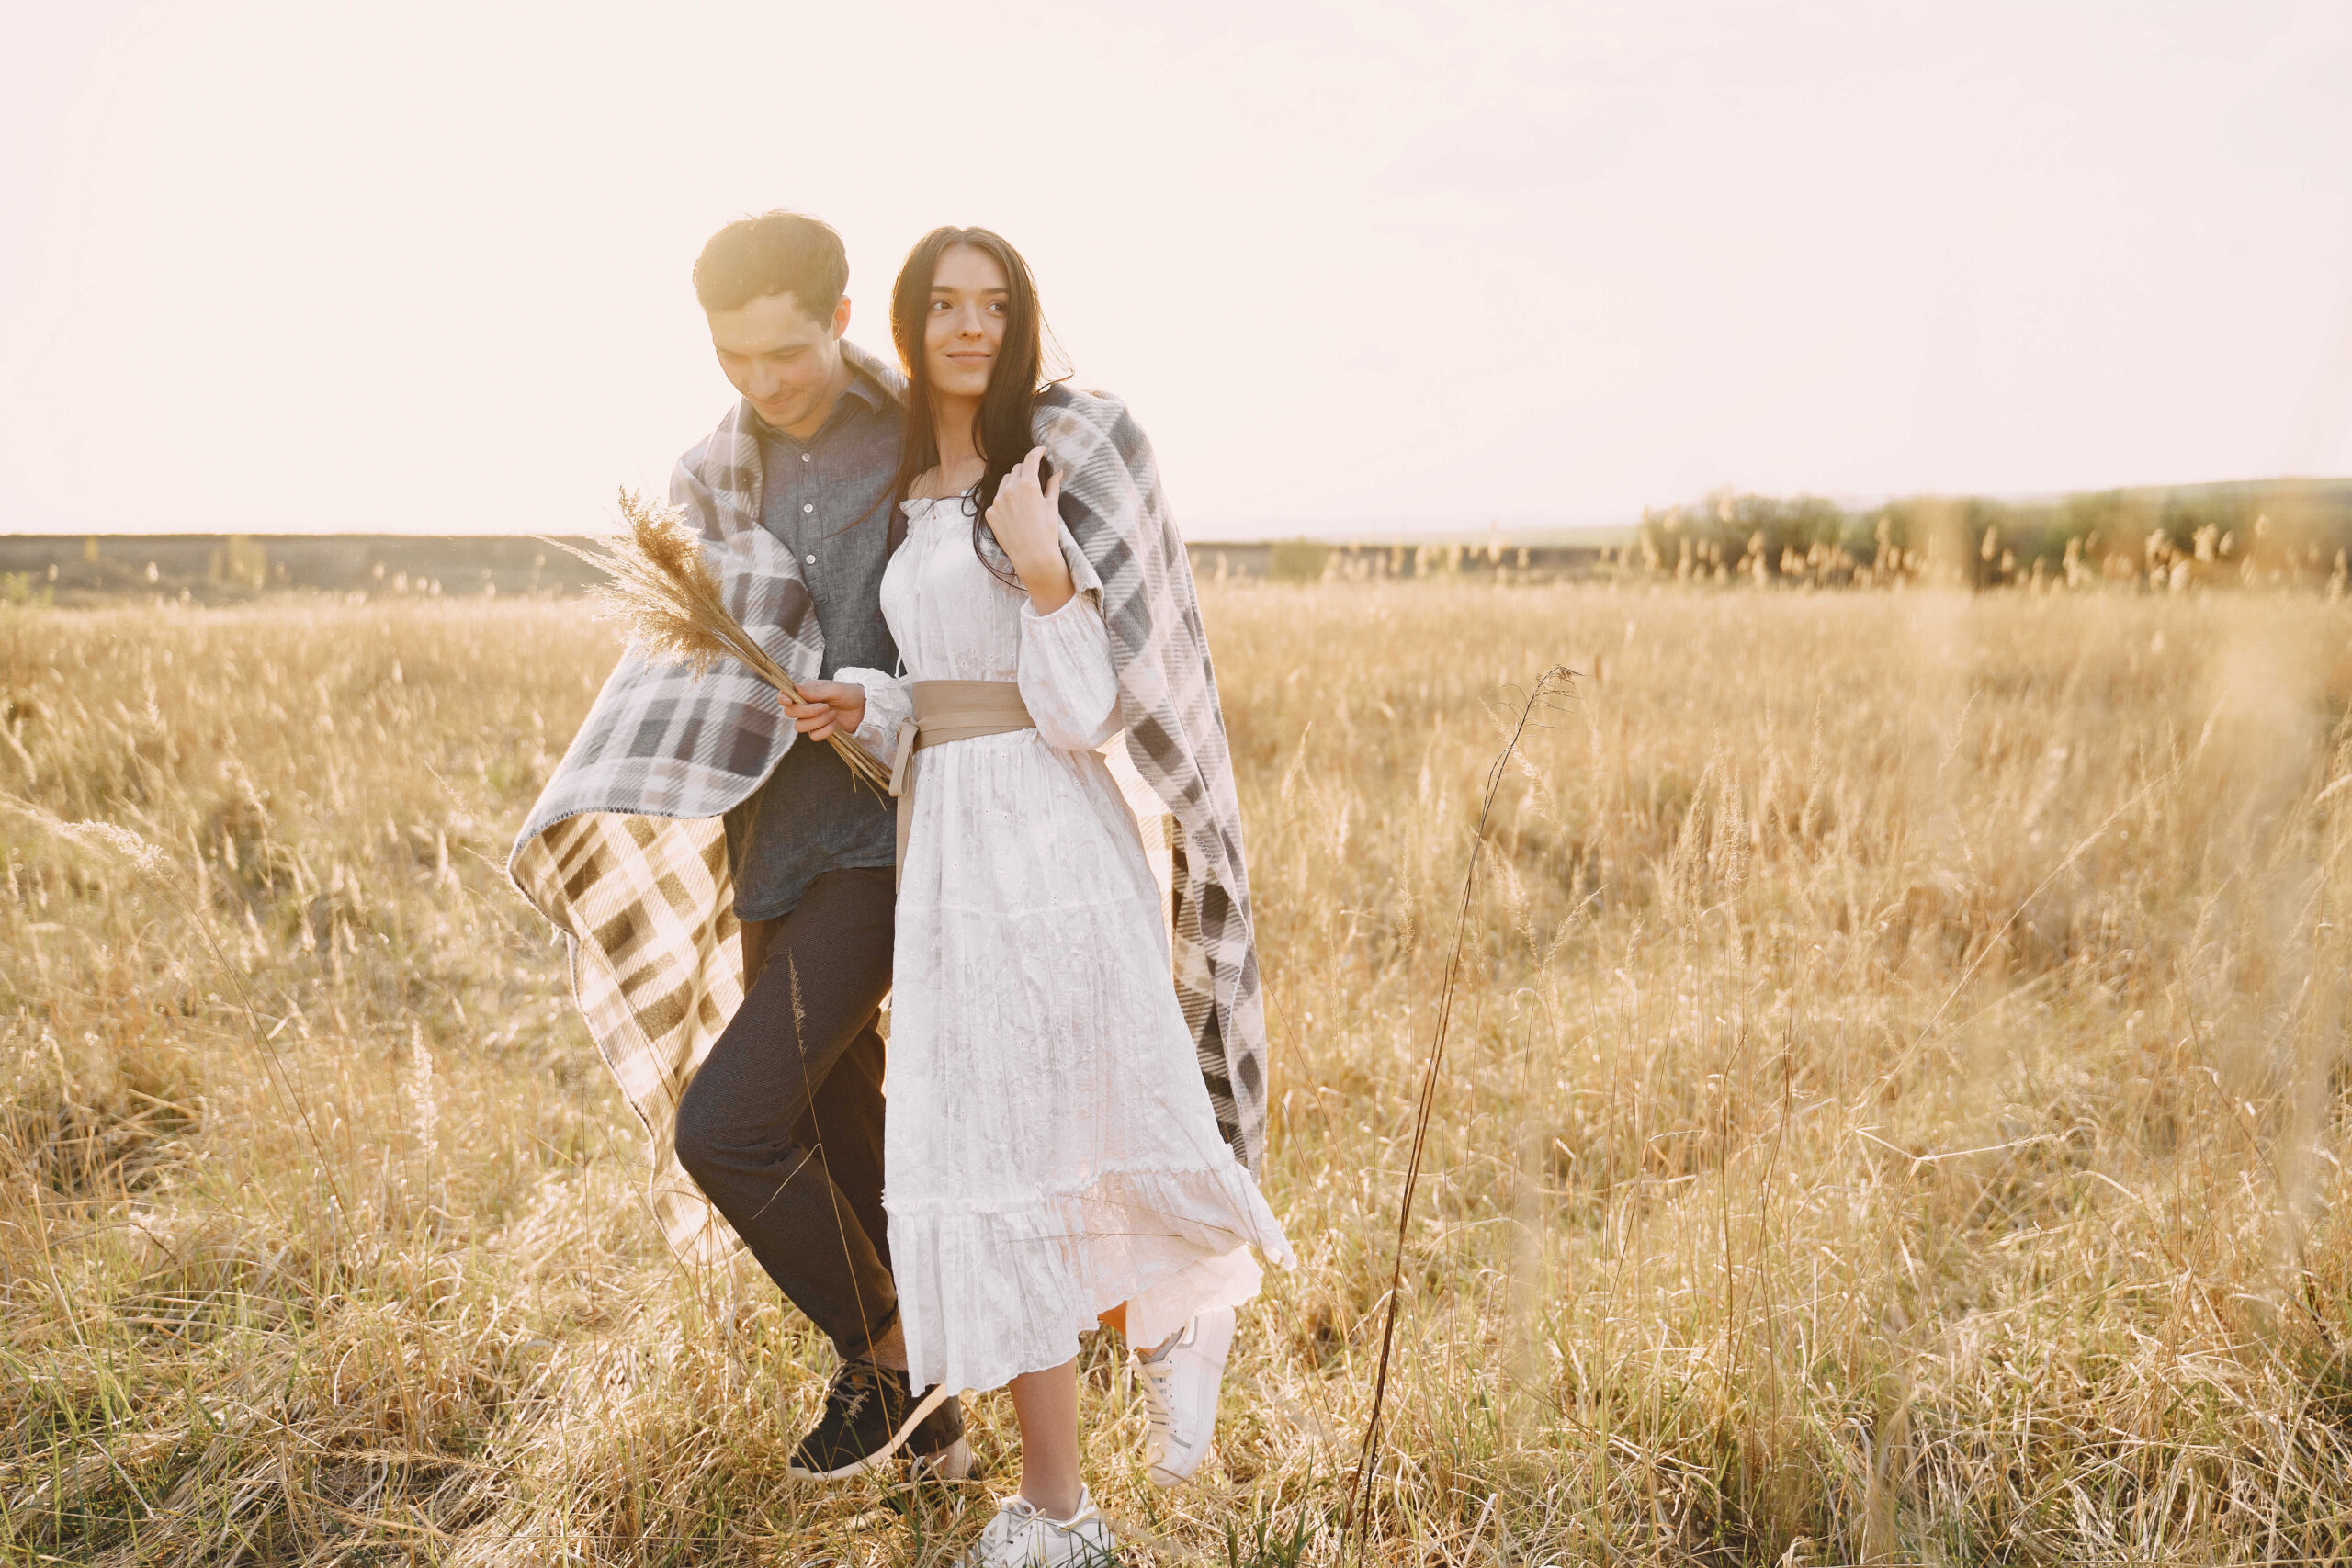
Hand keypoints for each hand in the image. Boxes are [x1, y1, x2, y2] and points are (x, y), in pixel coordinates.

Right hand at [783, 679, 865, 743]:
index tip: (789, 701)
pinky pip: (813, 736)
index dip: (783, 699)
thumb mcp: (835, 689)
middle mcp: (805, 705)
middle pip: (790, 713)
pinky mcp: (818, 731)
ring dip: (818, 721)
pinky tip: (834, 724)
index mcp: (806, 691)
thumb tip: (797, 689)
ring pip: (800, 726)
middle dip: (807, 711)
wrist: (863, 709)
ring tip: (833, 714)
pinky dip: (825, 731)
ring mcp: (811, 719)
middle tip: (826, 706)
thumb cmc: (849, 694)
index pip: (784, 696)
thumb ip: (816, 691)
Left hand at [986, 446, 1074, 611]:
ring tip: (1024, 498)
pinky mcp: (990, 513)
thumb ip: (1053, 485)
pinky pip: (997, 500)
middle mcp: (1009, 490)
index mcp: (1028, 485)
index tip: (1041, 450)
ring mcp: (997, 501)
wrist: (1033, 557)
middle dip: (1026, 470)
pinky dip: (1006, 501)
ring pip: (1005, 482)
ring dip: (1014, 484)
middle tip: (1034, 478)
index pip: (1030, 459)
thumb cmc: (1047, 532)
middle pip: (1017, 469)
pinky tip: (1015, 513)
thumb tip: (1058, 472)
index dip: (1036, 451)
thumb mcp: (1052, 506)